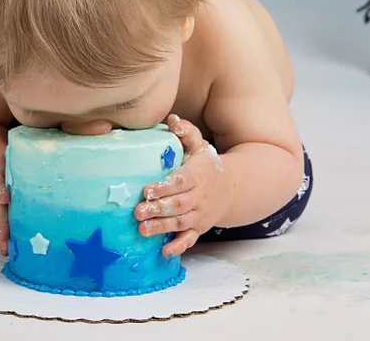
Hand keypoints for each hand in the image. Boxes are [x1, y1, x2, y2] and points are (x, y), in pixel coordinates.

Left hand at [135, 114, 232, 257]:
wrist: (232, 188)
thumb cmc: (207, 165)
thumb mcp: (200, 145)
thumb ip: (186, 132)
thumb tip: (171, 118)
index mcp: (198, 175)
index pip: (180, 182)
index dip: (164, 187)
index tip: (147, 190)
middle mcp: (200, 196)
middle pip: (178, 204)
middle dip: (158, 209)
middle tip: (137, 212)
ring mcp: (200, 214)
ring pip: (181, 222)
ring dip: (162, 227)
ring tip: (142, 229)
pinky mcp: (199, 228)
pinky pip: (190, 238)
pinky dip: (179, 246)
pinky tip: (165, 251)